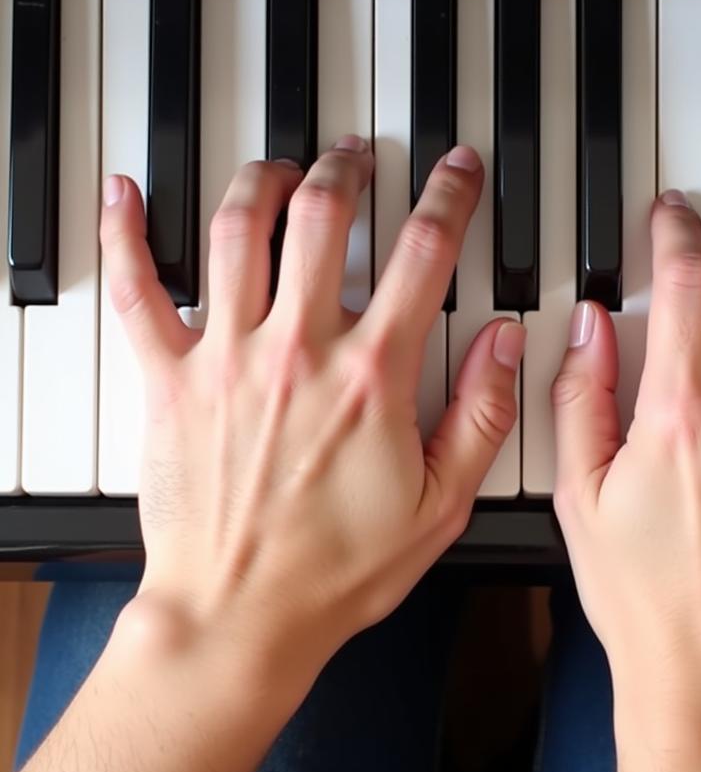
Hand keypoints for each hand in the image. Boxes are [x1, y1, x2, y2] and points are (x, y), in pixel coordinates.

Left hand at [100, 140, 523, 687]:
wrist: (239, 617)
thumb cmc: (337, 571)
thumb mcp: (441, 504)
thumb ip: (481, 415)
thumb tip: (504, 342)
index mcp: (369, 376)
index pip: (421, 254)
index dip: (448, 197)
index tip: (456, 171)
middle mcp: (296, 350)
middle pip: (322, 217)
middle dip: (346, 170)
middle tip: (358, 154)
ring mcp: (226, 359)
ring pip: (236, 231)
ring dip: (263, 181)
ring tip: (283, 167)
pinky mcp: (169, 381)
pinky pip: (138, 290)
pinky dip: (126, 234)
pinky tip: (125, 194)